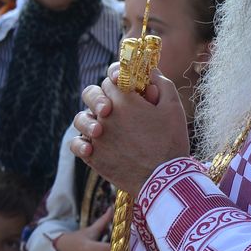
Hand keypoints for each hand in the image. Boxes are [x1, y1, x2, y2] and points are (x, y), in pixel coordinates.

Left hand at [69, 69, 190, 195]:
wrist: (165, 180)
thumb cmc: (171, 141)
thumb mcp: (173, 107)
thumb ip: (160, 83)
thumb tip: (148, 70)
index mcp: (123, 100)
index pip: (111, 79)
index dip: (119, 80)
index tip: (127, 86)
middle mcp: (105, 116)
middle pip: (91, 93)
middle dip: (101, 95)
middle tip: (113, 106)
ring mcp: (96, 137)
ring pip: (81, 119)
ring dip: (90, 119)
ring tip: (101, 128)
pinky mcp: (93, 157)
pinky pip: (77, 145)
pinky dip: (81, 144)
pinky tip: (91, 146)